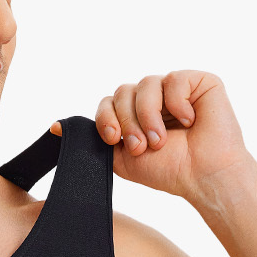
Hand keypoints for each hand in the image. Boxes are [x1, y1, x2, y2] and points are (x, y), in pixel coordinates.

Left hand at [50, 70, 250, 201]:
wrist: (203, 177)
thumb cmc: (168, 170)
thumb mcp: (120, 159)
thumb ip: (93, 142)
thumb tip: (53, 128)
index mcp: (134, 114)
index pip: (108, 102)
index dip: (106, 118)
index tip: (114, 139)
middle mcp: (153, 98)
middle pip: (122, 92)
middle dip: (128, 122)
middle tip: (143, 146)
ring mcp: (175, 88)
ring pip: (144, 85)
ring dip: (149, 117)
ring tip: (162, 140)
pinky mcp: (198, 81)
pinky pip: (173, 80)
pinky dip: (177, 105)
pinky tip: (190, 121)